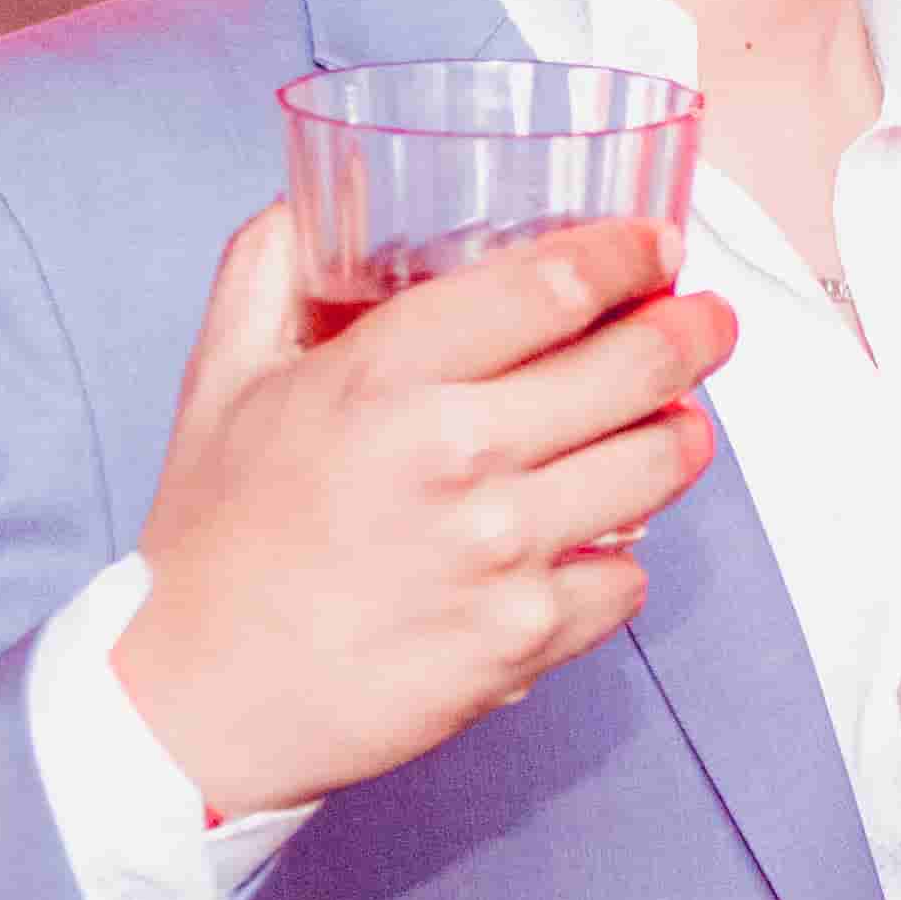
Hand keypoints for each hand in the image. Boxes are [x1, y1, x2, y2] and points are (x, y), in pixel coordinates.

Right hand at [108, 205, 729, 820]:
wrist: (194, 702)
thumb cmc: (213, 541)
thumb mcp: (221, 380)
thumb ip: (269, 270)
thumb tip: (312, 197)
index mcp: (386, 374)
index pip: (556, 283)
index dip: (629, 254)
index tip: (653, 249)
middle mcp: (458, 453)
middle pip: (641, 365)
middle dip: (696, 330)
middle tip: (706, 322)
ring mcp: (502, 550)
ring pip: (659, 465)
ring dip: (680, 434)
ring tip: (674, 422)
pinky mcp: (524, 637)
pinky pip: (628, 578)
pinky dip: (620, 557)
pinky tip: (591, 540)